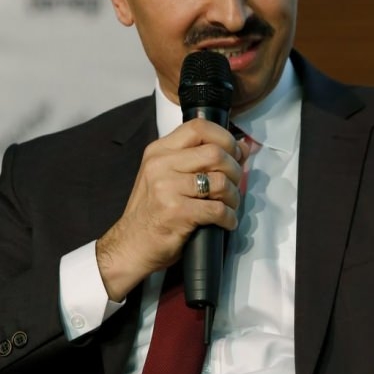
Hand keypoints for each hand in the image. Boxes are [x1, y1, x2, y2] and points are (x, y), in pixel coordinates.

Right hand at [95, 118, 249, 299]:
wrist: (130, 245)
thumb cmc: (153, 211)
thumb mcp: (167, 176)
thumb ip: (199, 159)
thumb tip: (243, 147)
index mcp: (159, 150)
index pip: (198, 127)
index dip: (225, 138)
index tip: (234, 153)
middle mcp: (160, 164)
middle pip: (215, 153)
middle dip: (234, 169)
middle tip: (234, 184)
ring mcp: (166, 188)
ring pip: (220, 181)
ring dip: (233, 196)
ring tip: (229, 205)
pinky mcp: (176, 212)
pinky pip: (217, 209)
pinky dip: (229, 217)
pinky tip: (226, 222)